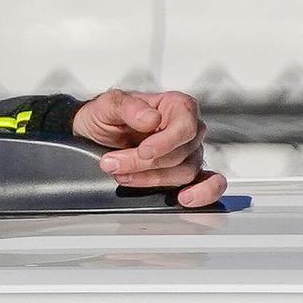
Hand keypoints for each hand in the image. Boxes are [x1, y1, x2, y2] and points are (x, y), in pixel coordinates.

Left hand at [71, 89, 225, 207]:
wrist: (93, 135)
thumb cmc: (106, 116)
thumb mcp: (108, 104)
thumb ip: (128, 107)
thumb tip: (150, 118)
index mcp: (176, 106)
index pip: (186, 126)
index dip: (166, 142)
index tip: (143, 151)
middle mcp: (187, 130)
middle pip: (182, 153)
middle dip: (144, 164)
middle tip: (114, 163)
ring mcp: (189, 154)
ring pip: (185, 173)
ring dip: (152, 179)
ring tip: (123, 175)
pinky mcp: (184, 174)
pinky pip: (209, 185)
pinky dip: (202, 193)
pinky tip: (183, 198)